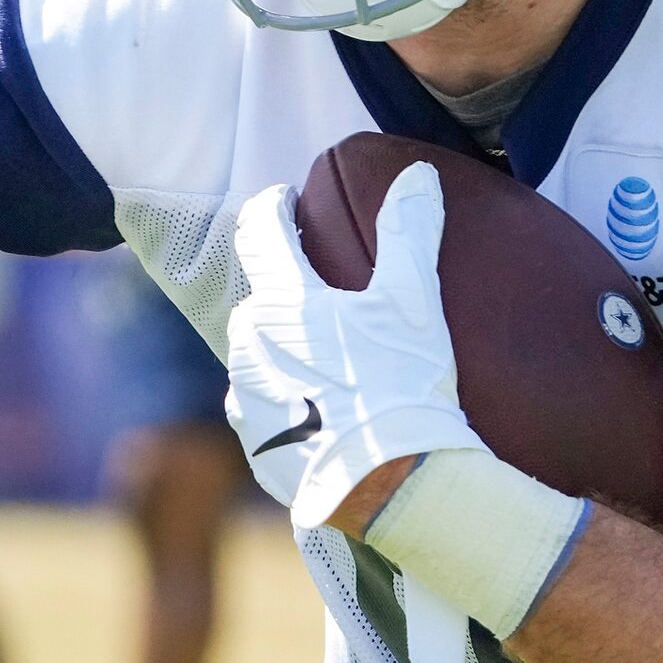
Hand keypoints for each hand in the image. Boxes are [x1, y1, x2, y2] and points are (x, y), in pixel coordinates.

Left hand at [225, 162, 481, 527]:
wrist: (389, 487)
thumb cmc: (404, 388)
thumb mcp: (414, 304)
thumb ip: (411, 232)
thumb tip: (417, 175)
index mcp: (283, 302)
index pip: (260, 229)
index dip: (275, 206)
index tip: (286, 200)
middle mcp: (249, 343)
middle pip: (262, 298)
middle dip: (287, 291)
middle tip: (325, 296)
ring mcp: (245, 396)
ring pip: (256, 353)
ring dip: (282, 347)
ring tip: (329, 361)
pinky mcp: (252, 443)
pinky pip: (260, 404)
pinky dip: (284, 398)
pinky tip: (320, 410)